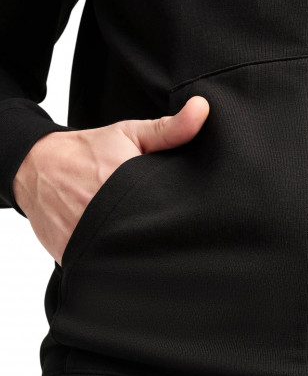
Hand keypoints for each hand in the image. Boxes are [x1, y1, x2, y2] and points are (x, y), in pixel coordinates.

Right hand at [13, 96, 209, 266]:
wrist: (36, 169)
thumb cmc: (88, 151)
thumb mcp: (129, 134)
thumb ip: (169, 128)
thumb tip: (203, 109)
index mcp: (123, 186)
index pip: (168, 213)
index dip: (181, 217)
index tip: (190, 216)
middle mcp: (104, 216)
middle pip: (151, 239)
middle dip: (161, 234)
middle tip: (167, 228)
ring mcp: (87, 239)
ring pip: (127, 257)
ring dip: (139, 251)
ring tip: (144, 238)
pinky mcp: (74, 256)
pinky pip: (103, 266)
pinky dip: (114, 261)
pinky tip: (122, 249)